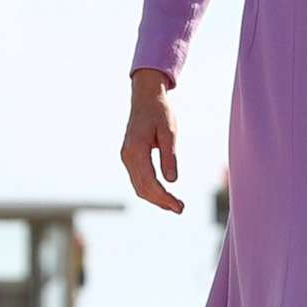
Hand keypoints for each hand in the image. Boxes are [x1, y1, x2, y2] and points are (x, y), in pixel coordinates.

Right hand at [121, 68, 183, 214]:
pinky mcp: (130, 157)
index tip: (179, 206)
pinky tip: (164, 194)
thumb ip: (170, 156)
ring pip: (138, 186)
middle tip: (180, 209)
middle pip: (142, 188)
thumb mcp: (169, 132)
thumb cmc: (160, 112)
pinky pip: (138, 179)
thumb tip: (172, 181)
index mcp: (136, 150)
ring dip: (155, 198)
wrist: (145, 97)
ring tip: (174, 205)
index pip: (149, 182)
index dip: (164, 197)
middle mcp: (127, 156)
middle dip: (161, 201)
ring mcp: (126, 157)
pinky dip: (150, 190)